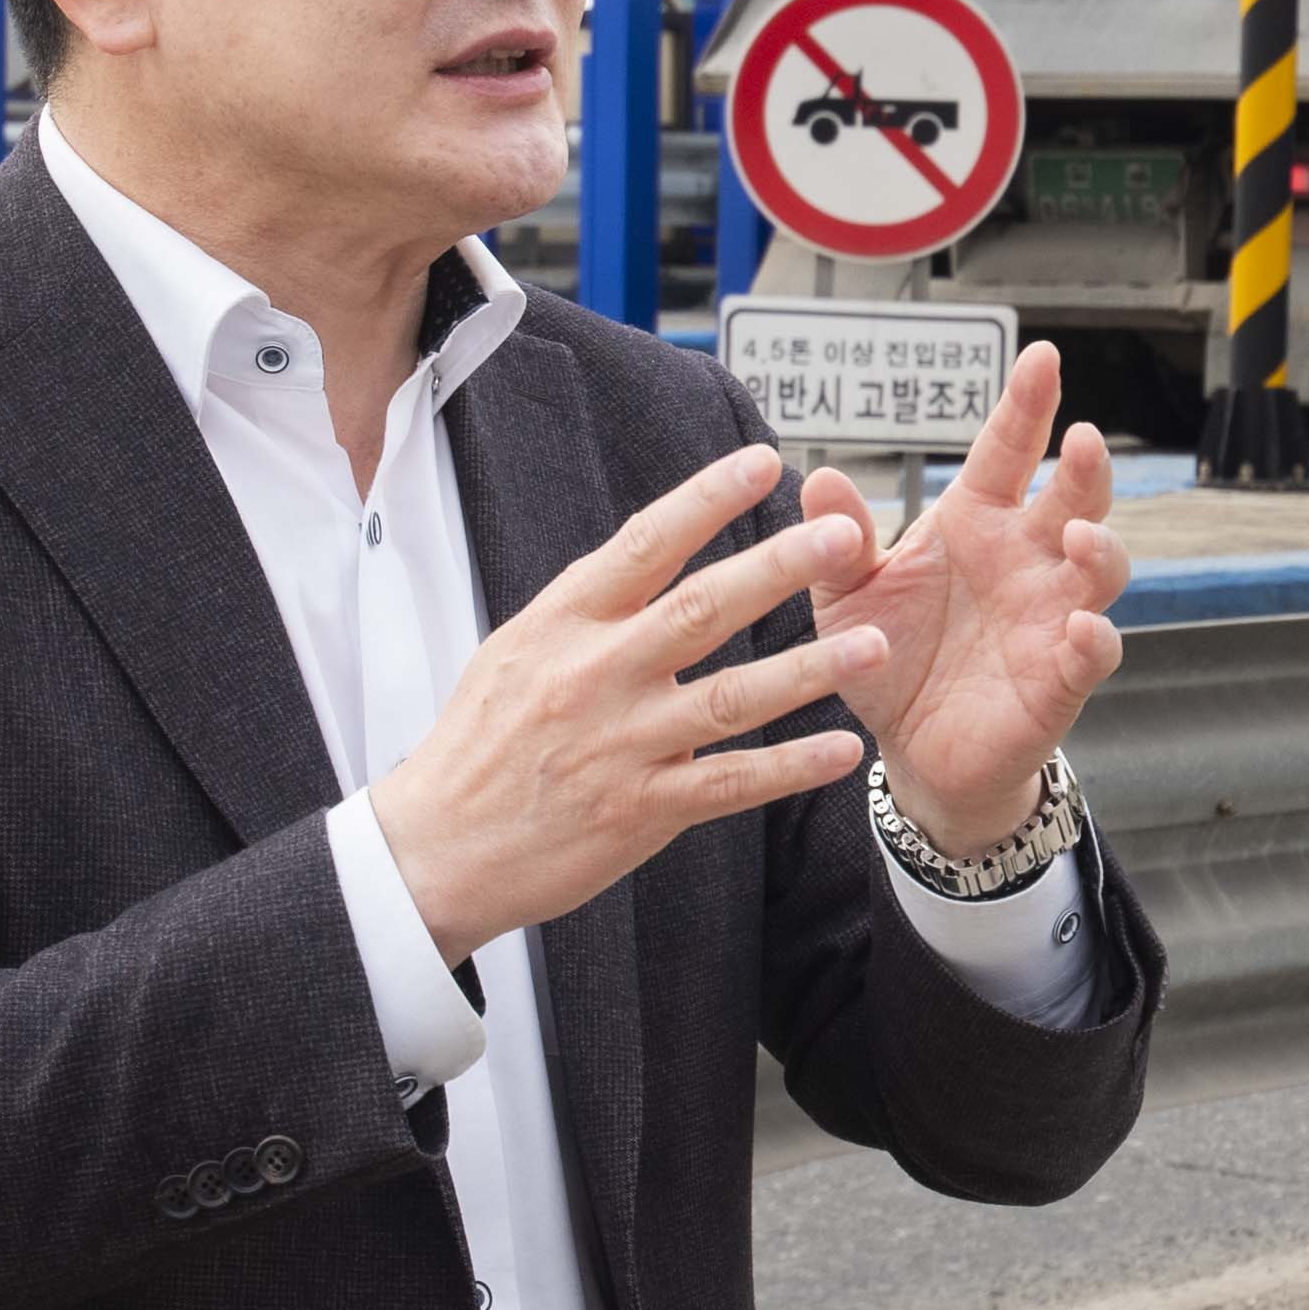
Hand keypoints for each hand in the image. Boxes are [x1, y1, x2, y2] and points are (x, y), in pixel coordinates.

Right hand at [374, 442, 885, 967]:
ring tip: (873, 646)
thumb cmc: (479, 742)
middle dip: (777, 569)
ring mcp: (620, 745)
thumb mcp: (518, 649)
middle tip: (844, 537)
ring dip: (808, 672)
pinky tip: (843, 751)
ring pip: (730, 699)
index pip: (644, 544)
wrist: (435, 847)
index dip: (706, 500)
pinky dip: (788, 768)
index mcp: (563, 623)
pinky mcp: (640, 810)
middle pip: (700, 610)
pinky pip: (729, 784)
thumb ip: (589, 608)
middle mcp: (595, 675)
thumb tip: (652, 555)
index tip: (763, 463)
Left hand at [808, 338, 1127, 856]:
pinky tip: (1083, 628)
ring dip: (1102, 549)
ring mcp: (1051, 616)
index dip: (1027, 405)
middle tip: (1083, 438)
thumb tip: (818, 476)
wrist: (910, 750)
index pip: (1007, 450)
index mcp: (975, 521)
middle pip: (1073, 497)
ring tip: (1083, 537)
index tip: (1043, 358)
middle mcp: (1026, 558)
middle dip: (1086, 467)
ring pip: (1101, 569)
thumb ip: (836, 542)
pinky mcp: (1061, 679)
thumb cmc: (885, 653)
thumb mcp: (846, 597)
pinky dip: (1095, 639)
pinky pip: (1092, 653)